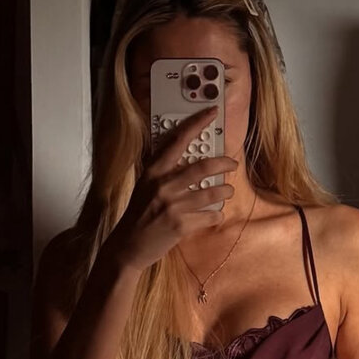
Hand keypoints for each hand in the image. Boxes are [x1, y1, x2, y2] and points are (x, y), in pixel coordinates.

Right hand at [103, 105, 237, 273]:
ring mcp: (172, 206)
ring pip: (211, 194)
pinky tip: (216, 215)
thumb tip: (189, 159)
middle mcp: (162, 185)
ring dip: (225, 191)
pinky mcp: (180, 226)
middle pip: (203, 167)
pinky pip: (209, 217)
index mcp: (153, 171)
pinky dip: (217, 216)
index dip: (197, 124)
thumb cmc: (138, 215)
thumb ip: (164, 172)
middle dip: (224, 163)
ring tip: (228, 190)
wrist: (127, 246)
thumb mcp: (145, 186)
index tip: (212, 112)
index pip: (177, 140)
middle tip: (232, 163)